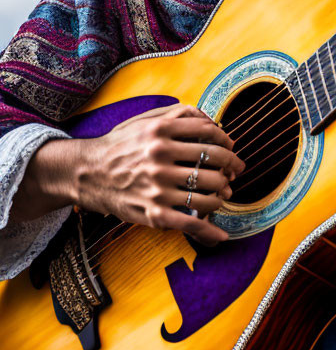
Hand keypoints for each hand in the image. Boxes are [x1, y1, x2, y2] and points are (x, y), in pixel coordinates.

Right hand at [77, 104, 244, 245]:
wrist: (86, 173)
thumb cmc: (120, 145)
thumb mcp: (145, 120)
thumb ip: (178, 114)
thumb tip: (212, 121)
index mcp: (160, 131)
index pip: (208, 133)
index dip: (226, 141)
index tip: (231, 147)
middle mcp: (159, 156)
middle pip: (213, 162)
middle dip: (231, 167)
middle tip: (235, 171)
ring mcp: (157, 186)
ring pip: (207, 192)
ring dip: (221, 194)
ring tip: (222, 192)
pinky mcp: (153, 212)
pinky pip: (190, 223)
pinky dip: (209, 231)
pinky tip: (221, 235)